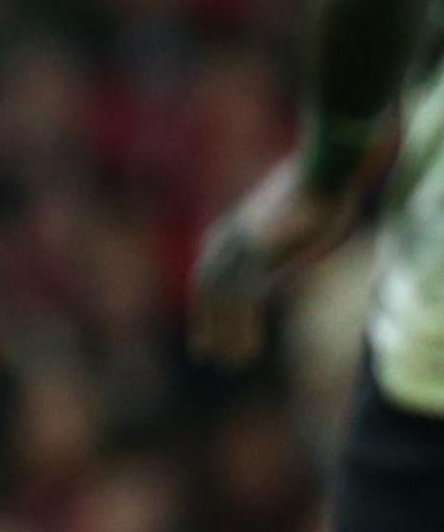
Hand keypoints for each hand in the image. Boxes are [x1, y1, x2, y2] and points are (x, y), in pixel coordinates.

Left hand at [190, 158, 354, 367]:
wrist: (326, 169)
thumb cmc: (317, 191)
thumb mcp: (286, 221)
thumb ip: (275, 241)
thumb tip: (277, 251)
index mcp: (230, 232)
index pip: (208, 276)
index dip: (206, 305)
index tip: (206, 328)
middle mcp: (227, 241)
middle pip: (207, 290)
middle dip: (206, 323)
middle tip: (205, 353)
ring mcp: (241, 247)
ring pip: (223, 302)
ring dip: (225, 334)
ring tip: (228, 362)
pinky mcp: (259, 254)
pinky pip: (244, 301)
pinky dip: (242, 328)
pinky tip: (246, 351)